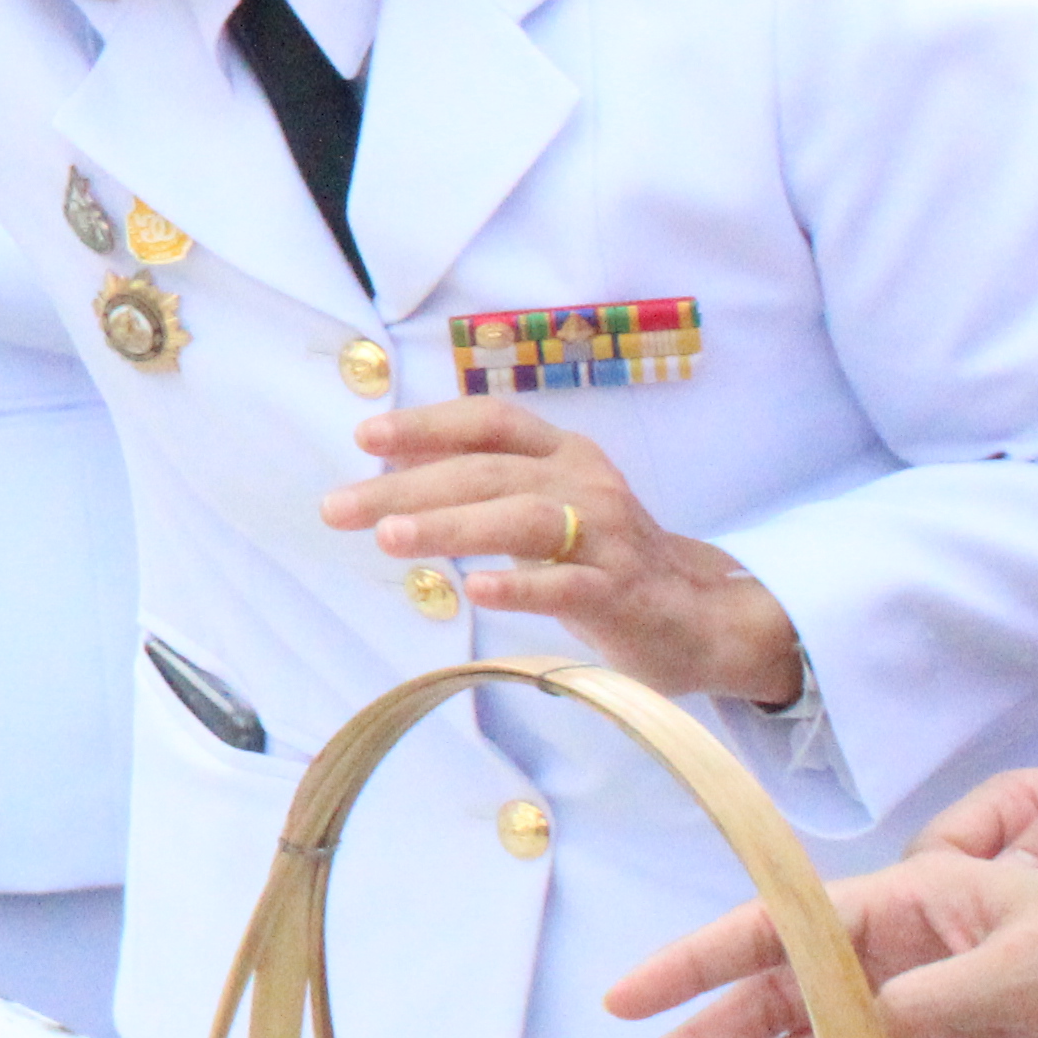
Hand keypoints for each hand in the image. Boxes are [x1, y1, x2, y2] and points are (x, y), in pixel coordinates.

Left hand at [322, 401, 801, 705]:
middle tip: (339, 507)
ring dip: (452, 526)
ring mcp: (608, 536)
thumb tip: (388, 467)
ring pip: (523, 519)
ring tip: (391, 538)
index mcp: (562, 453)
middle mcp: (585, 482)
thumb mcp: (542, 507)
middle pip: (487, 472)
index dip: (428, 424)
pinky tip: (477, 590)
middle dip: (407, 487)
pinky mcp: (623, 592)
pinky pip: (568, 585)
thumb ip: (480, 485)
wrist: (699, 615)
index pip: (490, 422)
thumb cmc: (600, 557)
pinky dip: (522, 584)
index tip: (365, 436)